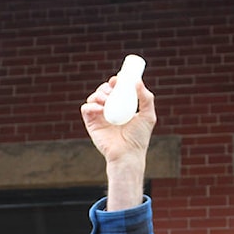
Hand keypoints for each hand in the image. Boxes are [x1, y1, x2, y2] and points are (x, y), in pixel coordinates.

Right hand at [80, 77, 156, 209]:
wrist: (127, 154)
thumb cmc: (139, 138)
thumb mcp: (148, 115)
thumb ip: (146, 98)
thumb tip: (137, 80)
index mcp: (122, 106)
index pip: (116, 89)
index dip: (116, 82)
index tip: (118, 79)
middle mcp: (110, 109)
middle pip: (103, 90)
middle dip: (106, 87)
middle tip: (112, 91)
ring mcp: (99, 116)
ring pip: (93, 97)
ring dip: (98, 94)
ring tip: (107, 101)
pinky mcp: (91, 123)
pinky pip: (86, 108)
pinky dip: (91, 105)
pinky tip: (101, 109)